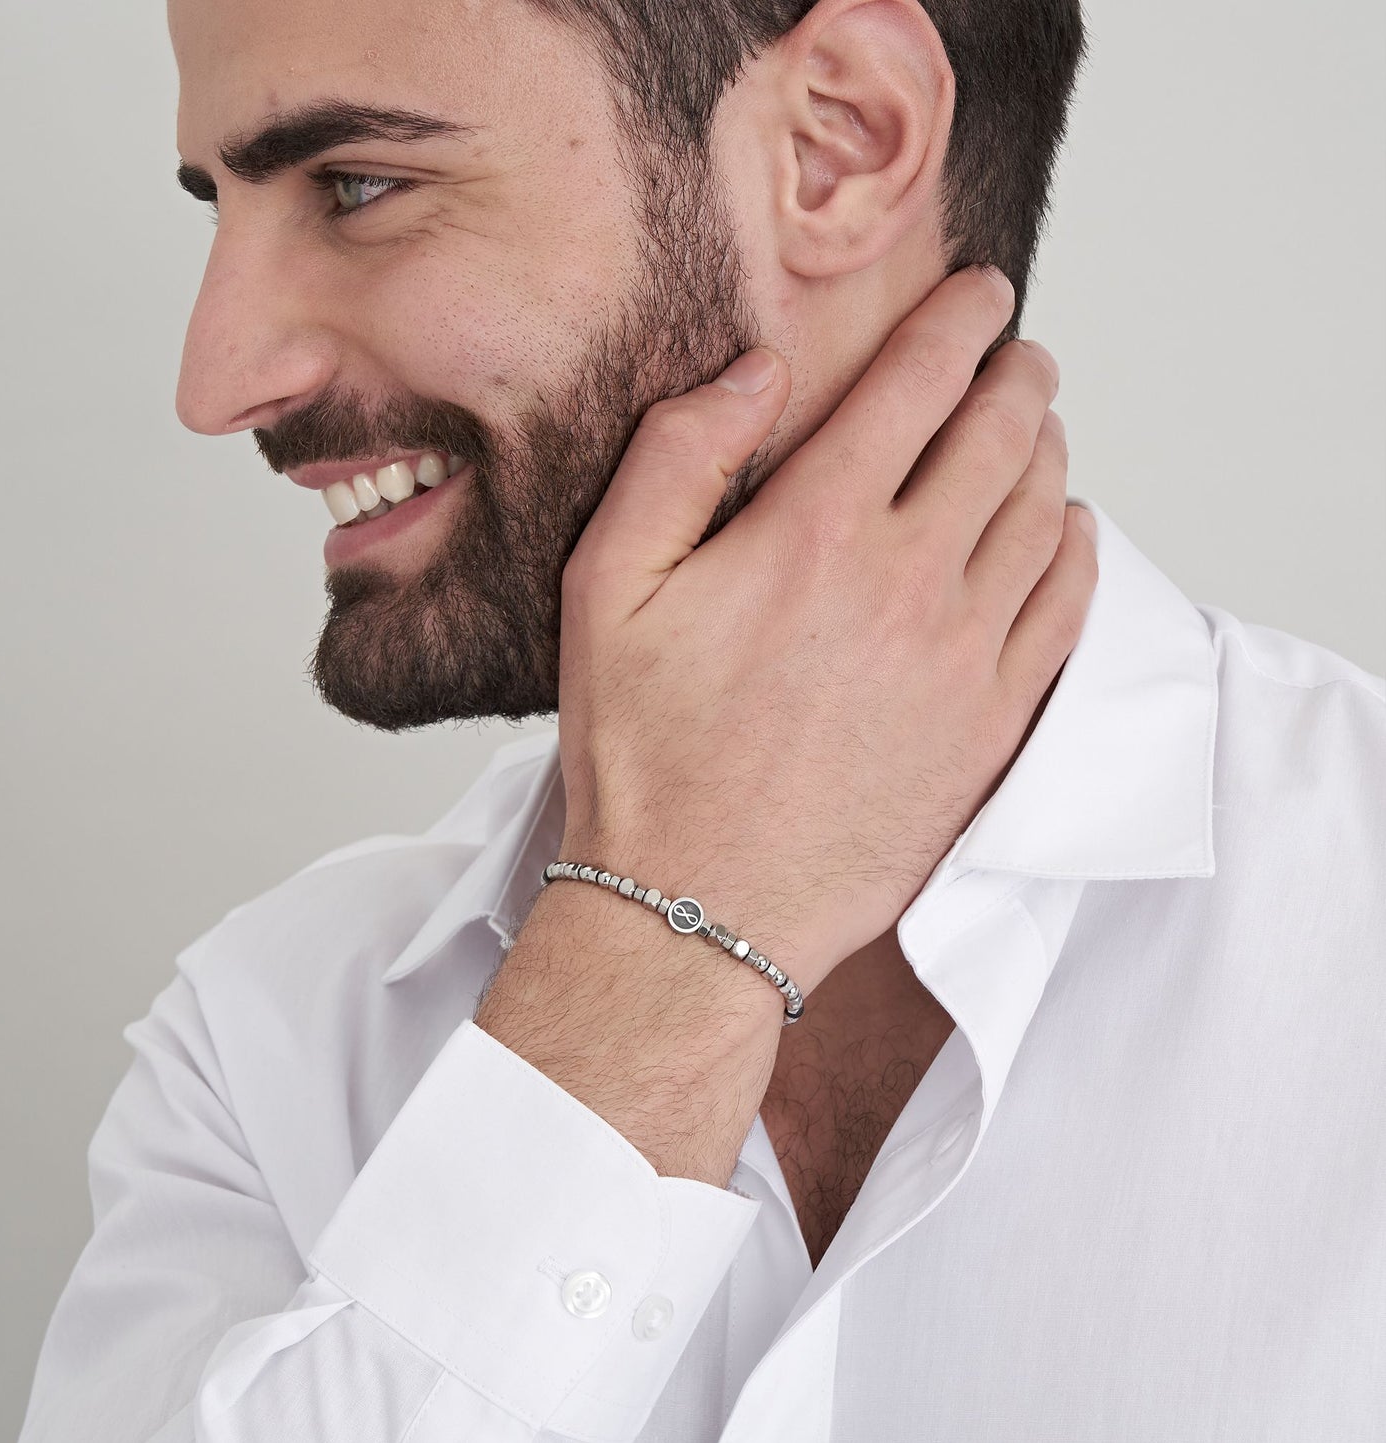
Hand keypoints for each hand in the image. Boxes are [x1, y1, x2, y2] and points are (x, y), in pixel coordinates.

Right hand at [555, 265, 1096, 1001]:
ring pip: (1043, 514)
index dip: (959, 321)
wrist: (698, 905)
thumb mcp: (608, 589)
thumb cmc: (646, 756)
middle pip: (999, 438)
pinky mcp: (990, 727)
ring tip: (1040, 431)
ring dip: (1050, 451)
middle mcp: (907, 582)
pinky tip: (1066, 532)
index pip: (918, 385)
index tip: (982, 294)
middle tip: (1020, 354)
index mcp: (815, 533)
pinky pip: (1066, 611)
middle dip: (1017, 376)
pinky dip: (1077, 552)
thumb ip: (676, 459)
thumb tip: (755, 374)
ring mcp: (962, 658)